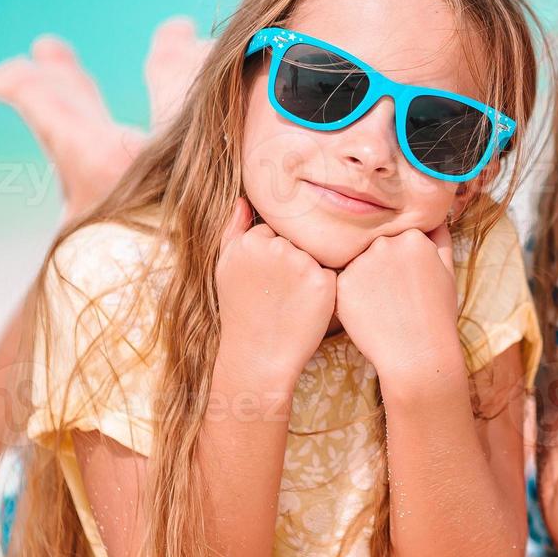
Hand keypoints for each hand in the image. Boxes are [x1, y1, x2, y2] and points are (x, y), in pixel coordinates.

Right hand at [215, 197, 336, 386]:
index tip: (265, 279)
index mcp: (251, 241)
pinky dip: (324, 287)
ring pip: (317, 253)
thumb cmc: (240, 311)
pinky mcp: (325, 283)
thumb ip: (233, 230)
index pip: (275, 230)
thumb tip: (242, 200)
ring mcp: (303, 264)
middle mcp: (277, 247)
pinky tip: (306, 306)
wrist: (258, 356)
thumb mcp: (226, 267)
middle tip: (279, 292)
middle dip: (293, 260)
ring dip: (310, 272)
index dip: (273, 255)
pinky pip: (332, 272)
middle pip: (298, 240)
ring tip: (291, 300)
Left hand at [336, 225, 461, 381]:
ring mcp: (362, 262)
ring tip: (382, 306)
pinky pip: (344, 282)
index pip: (399, 237)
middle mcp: (386, 242)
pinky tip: (369, 313)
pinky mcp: (342, 283)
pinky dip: (352, 296)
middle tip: (395, 296)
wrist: (418, 354)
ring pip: (358, 263)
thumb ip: (440, 240)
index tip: (408, 281)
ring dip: (365, 279)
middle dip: (382, 266)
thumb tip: (434, 219)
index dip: (403, 261)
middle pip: (376, 246)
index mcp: (413, 237)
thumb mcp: (448, 272)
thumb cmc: (437, 315)